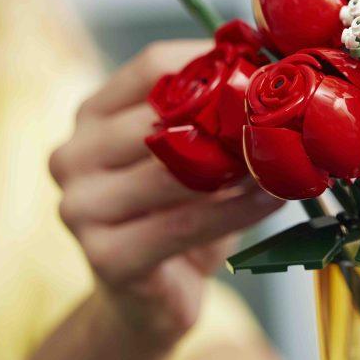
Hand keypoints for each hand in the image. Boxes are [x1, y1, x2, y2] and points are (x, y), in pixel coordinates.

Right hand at [50, 41, 282, 349]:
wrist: (152, 297)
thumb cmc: (180, 210)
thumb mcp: (191, 151)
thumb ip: (212, 109)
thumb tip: (272, 61)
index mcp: (91, 115)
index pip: (150, 66)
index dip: (212, 62)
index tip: (266, 66)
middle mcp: (73, 155)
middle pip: (160, 117)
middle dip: (230, 115)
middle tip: (284, 114)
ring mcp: (80, 208)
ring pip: (174, 172)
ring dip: (238, 164)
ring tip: (287, 156)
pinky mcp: (105, 256)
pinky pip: (185, 224)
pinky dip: (237, 210)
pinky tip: (272, 197)